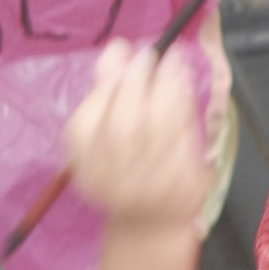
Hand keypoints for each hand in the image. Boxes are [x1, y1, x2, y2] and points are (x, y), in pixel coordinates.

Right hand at [64, 41, 208, 235]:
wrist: (147, 220)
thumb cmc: (121, 165)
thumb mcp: (101, 132)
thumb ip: (105, 90)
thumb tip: (116, 49)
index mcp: (83, 162)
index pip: (88, 120)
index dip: (109, 83)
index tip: (126, 50)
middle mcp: (110, 178)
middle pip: (123, 126)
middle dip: (138, 83)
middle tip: (151, 54)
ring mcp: (145, 188)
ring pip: (158, 132)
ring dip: (168, 89)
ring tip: (174, 61)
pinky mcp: (178, 187)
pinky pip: (183, 143)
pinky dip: (185, 110)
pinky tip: (185, 88)